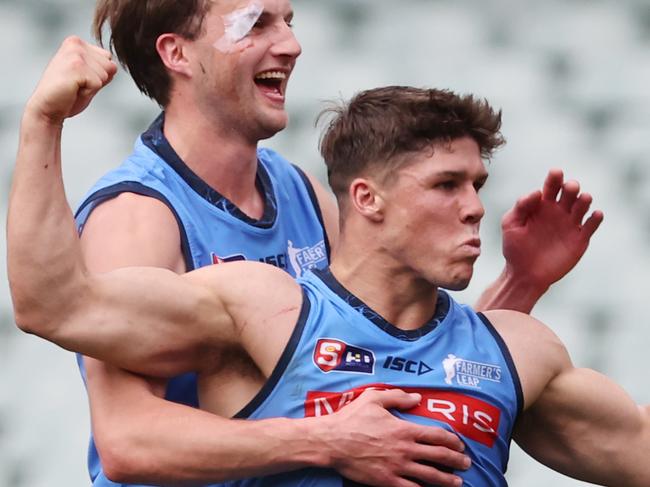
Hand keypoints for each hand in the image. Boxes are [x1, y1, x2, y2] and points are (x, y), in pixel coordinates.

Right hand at [25, 36, 116, 124]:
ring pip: (106, 75)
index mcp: (76, 43)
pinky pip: (98, 84)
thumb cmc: (67, 94)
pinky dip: (88, 92)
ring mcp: (75, 54)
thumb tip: (114, 65)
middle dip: (97, 81)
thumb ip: (101, 68)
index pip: (108, 59)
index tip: (80, 79)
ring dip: (92, 87)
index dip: (99, 75)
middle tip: (77, 85)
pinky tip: (72, 90)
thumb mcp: (87, 77)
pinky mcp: (76, 66)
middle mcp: (76, 44)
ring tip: (74, 87)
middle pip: (110, 66)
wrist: (46, 107)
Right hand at [321, 389, 467, 486]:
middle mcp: (405, 449)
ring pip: (430, 476)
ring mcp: (397, 467)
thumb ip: (397, 396)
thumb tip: (416, 397)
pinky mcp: (387, 481)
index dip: (452, 440)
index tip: (459, 444)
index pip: (437, 435)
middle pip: (439, 456)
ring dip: (447, 480)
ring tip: (458, 482)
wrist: (332, 442)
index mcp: (404, 429)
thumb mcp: (373, 398)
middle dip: (456, 461)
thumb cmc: (351, 418)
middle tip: (466, 463)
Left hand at [501, 169, 603, 292]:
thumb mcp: (510, 225)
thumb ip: (521, 207)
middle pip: (569, 193)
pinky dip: (595, 219)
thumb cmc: (514, 248)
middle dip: (571, 187)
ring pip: (582, 206)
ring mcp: (570, 224)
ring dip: (584, 200)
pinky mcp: (579, 239)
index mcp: (542, 205)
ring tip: (582, 199)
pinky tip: (595, 214)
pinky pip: (591, 226)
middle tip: (569, 187)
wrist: (524, 274)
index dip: (555, 178)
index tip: (556, 173)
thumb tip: (537, 192)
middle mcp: (558, 211)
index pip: (551, 186)